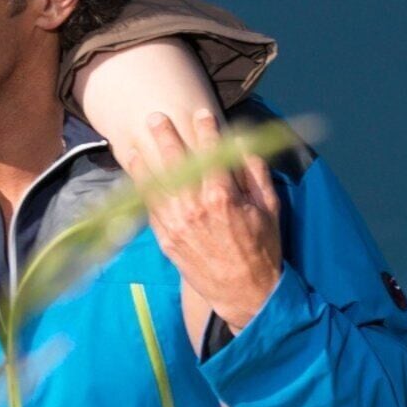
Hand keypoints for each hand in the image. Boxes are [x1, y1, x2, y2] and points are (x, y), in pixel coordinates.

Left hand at [135, 113, 282, 334]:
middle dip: (166, 137)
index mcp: (223, 197)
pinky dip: (141, 187)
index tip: (201, 113)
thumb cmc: (262, 248)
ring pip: (156, 185)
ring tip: (137, 141)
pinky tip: (137, 172)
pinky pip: (149, 208)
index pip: (210, 154)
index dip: (206, 131)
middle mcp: (195, 209)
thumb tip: (242, 141)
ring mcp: (177, 225)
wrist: (245, 293)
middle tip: (156, 118)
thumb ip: (254, 171)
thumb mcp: (269, 207)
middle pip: (175, 164)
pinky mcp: (167, 240)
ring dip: (146, 160)